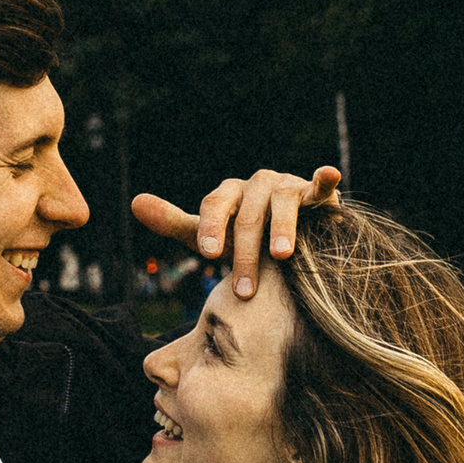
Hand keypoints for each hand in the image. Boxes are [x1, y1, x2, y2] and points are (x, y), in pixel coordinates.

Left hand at [132, 163, 341, 297]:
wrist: (283, 243)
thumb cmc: (241, 238)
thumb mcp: (208, 235)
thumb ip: (174, 222)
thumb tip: (134, 202)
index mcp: (228, 195)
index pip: (214, 206)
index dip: (212, 228)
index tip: (210, 256)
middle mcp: (255, 186)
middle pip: (248, 214)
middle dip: (245, 253)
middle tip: (245, 289)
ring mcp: (285, 187)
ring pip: (281, 203)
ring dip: (281, 229)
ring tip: (282, 256)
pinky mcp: (312, 193)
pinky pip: (318, 185)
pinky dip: (323, 178)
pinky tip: (329, 173)